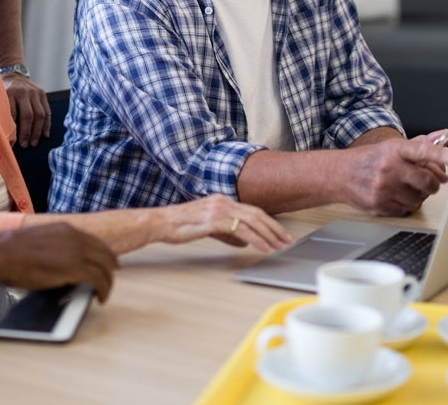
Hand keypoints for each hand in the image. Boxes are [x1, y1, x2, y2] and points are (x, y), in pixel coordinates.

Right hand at [0, 224, 117, 301]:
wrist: (2, 254)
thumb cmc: (12, 251)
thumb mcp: (40, 240)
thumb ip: (55, 246)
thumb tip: (61, 259)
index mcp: (66, 230)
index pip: (95, 241)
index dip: (105, 253)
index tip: (110, 262)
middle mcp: (76, 237)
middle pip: (105, 253)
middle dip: (111, 267)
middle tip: (112, 277)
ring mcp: (77, 251)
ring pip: (105, 267)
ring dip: (108, 282)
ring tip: (104, 293)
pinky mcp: (76, 267)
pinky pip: (99, 280)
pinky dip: (104, 290)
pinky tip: (100, 298)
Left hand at [3, 74, 49, 147]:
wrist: (13, 74)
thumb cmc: (3, 91)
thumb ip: (0, 112)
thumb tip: (1, 134)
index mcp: (10, 93)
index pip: (12, 114)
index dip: (12, 130)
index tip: (11, 143)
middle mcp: (23, 92)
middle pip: (28, 115)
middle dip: (27, 132)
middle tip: (25, 145)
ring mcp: (35, 92)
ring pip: (40, 114)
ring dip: (37, 131)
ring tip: (34, 143)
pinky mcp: (42, 93)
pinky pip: (47, 111)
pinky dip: (47, 124)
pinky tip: (45, 134)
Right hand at [159, 195, 293, 252]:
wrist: (160, 223)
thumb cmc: (179, 226)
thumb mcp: (208, 228)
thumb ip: (227, 233)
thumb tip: (244, 241)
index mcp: (222, 201)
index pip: (251, 210)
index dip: (269, 222)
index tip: (280, 233)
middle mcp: (223, 201)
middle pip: (257, 213)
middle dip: (275, 228)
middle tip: (287, 240)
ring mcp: (219, 209)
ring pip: (252, 221)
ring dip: (269, 235)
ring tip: (279, 246)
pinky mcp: (214, 220)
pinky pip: (241, 230)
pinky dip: (256, 239)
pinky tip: (263, 247)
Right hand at [341, 136, 447, 216]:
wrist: (339, 174)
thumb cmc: (369, 160)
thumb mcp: (391, 147)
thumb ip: (419, 144)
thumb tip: (443, 138)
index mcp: (394, 150)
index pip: (423, 151)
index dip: (443, 155)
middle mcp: (389, 167)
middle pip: (426, 182)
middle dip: (432, 185)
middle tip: (430, 183)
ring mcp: (383, 187)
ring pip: (417, 199)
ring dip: (417, 196)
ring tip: (405, 188)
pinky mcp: (378, 204)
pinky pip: (404, 210)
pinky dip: (403, 205)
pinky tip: (393, 196)